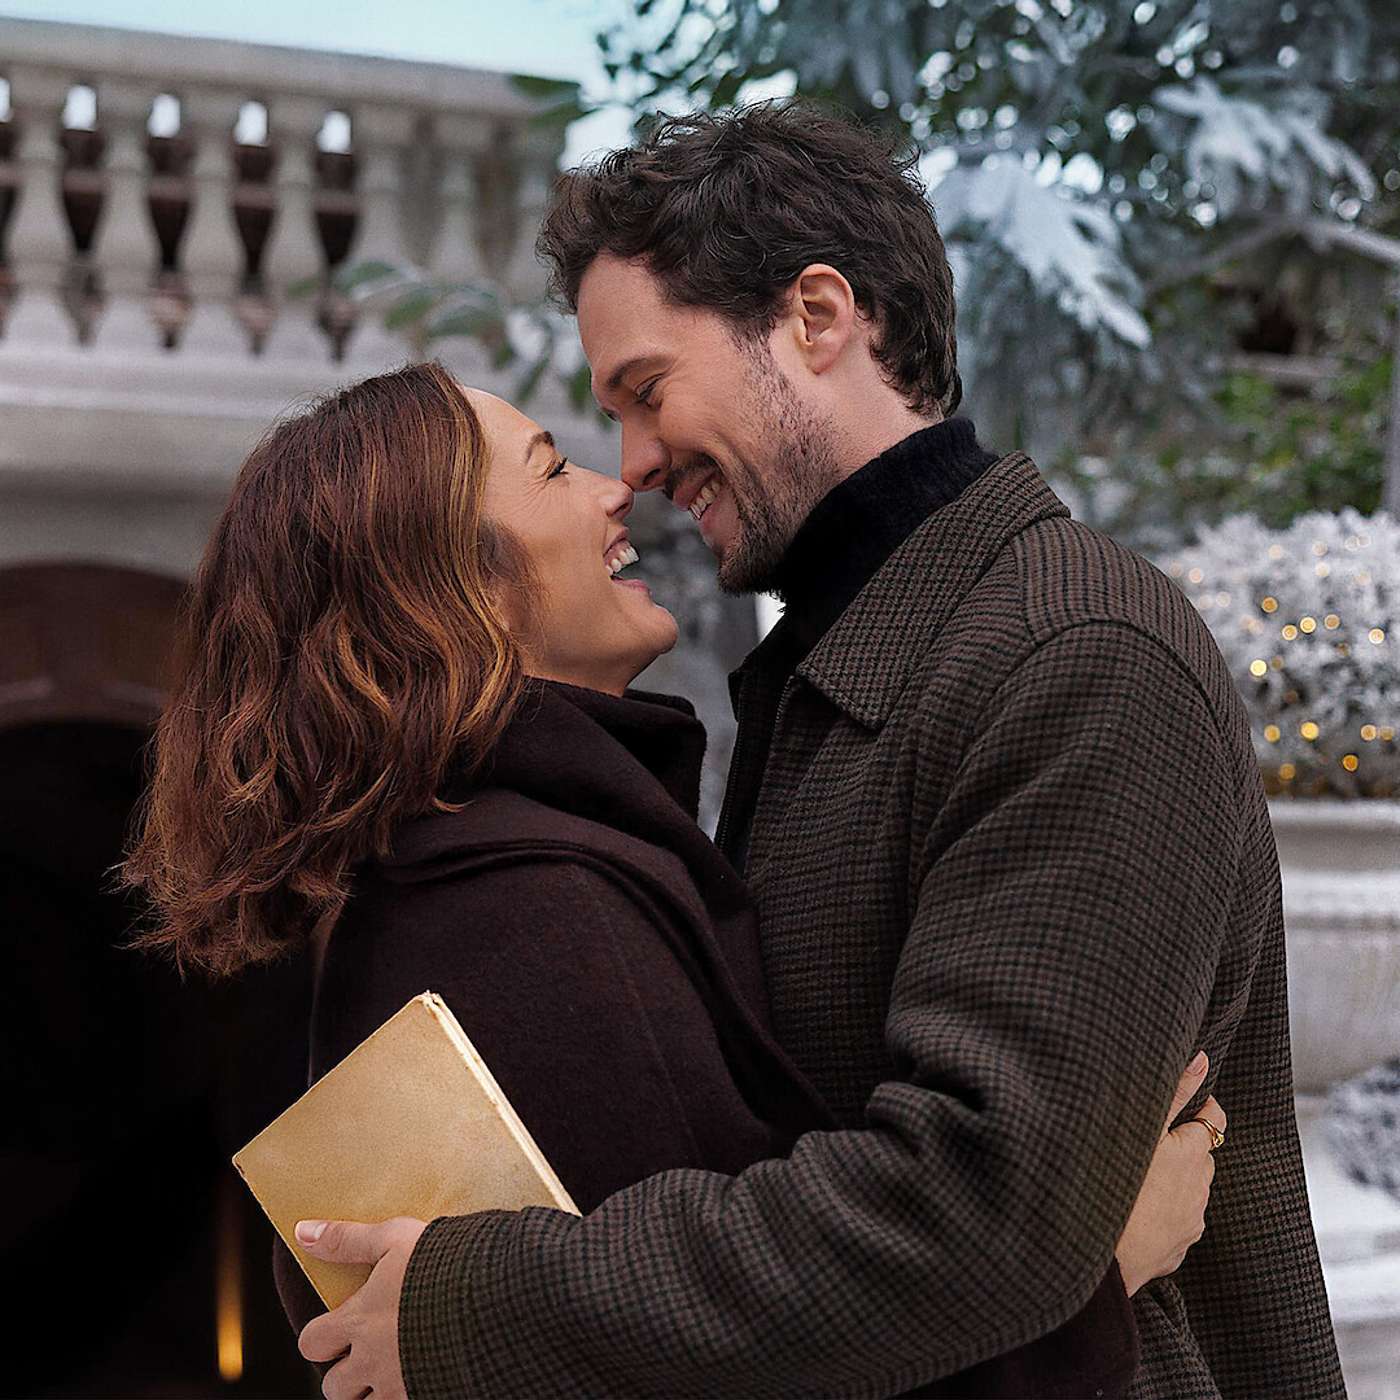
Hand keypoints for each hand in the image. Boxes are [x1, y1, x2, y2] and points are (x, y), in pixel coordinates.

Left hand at [293, 1215, 427, 1399]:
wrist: (496, 1294)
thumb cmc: (445, 1261)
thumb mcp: (395, 1238)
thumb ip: (348, 1239)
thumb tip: (303, 1231)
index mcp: (361, 1320)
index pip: (311, 1343)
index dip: (319, 1336)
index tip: (337, 1325)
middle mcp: (374, 1359)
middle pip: (333, 1387)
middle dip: (344, 1373)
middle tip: (367, 1351)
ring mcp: (400, 1383)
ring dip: (374, 1389)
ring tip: (395, 1363)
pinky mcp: (428, 1394)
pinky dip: (406, 1392)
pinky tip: (424, 1371)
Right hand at [1114, 1052, 1225, 1296]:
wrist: (1096, 1254)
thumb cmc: (1112, 1181)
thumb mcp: (1141, 1127)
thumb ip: (1174, 1091)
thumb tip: (1203, 1059)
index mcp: (1192, 1155)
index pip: (1214, 1120)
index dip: (1202, 1107)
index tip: (1184, 1103)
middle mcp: (1199, 1190)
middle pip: (1200, 1156)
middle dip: (1184, 1145)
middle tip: (1148, 1138)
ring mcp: (1190, 1224)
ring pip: (1189, 1191)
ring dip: (1173, 1180)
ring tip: (1136, 1176)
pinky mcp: (1176, 1250)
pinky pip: (1176, 1222)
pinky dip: (1163, 1212)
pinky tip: (1135, 1209)